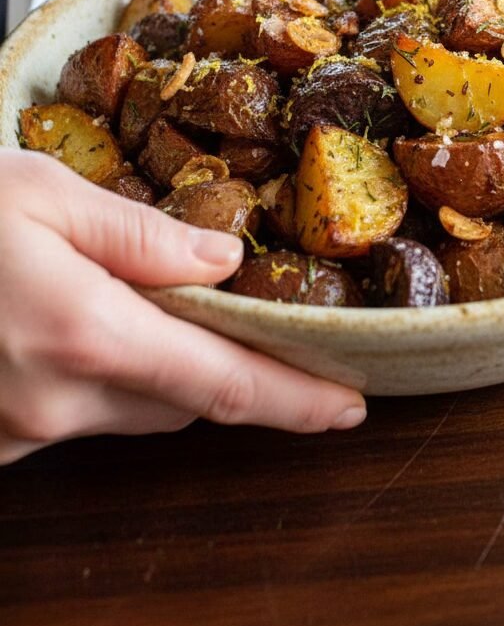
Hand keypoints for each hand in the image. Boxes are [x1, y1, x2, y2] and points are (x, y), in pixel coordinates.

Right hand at [0, 151, 366, 465]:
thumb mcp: (40, 193)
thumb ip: (138, 233)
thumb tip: (224, 260)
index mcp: (86, 333)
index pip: (224, 384)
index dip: (295, 399)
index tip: (349, 404)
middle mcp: (57, 402)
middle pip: (182, 399)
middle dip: (222, 361)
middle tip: (254, 319)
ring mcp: (18, 432)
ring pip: (130, 408)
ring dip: (156, 365)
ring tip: (147, 298)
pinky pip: (76, 414)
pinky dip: (99, 375)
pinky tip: (76, 321)